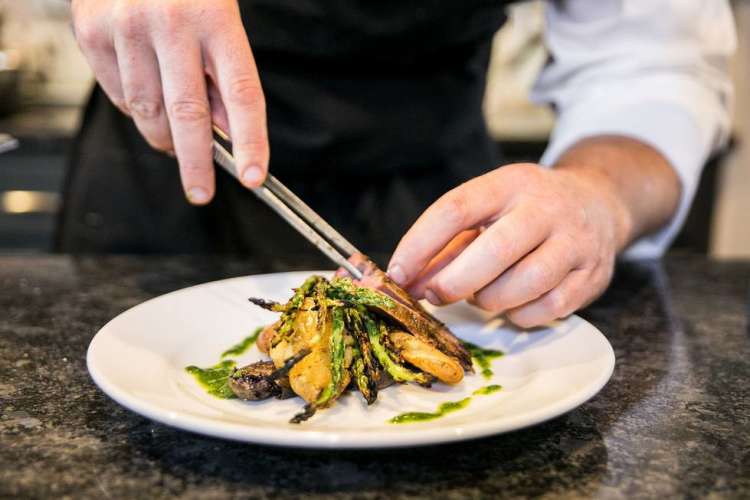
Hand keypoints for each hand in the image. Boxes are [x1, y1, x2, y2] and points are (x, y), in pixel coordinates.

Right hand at [71, 0, 268, 203]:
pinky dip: (136, 110)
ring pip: (148, 113)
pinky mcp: (92, 33)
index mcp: (216, 17)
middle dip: (197, 165)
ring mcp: (126, 28)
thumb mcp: (220, 21)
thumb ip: (223, 75)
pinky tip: (147, 93)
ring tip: (174, 136)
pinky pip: (119, 97)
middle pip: (188, 114)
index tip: (254, 176)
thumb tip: (227, 133)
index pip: (242, 93)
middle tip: (202, 192)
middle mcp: (170, 22)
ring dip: (165, 137)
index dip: (251, 141)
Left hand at [387, 163, 632, 327]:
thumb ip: (447, 247)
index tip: (397, 274)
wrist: (599, 203)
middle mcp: (546, 208)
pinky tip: (514, 302)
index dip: (419, 245)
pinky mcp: (592, 275)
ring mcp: (575, 241)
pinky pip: (547, 309)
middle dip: (455, 282)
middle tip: (435, 295)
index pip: (456, 209)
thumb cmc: (527, 212)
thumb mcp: (488, 212)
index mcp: (509, 183)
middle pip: (494, 250)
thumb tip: (410, 283)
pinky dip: (520, 314)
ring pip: (522, 284)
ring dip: (489, 300)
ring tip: (482, 293)